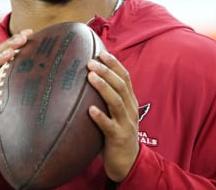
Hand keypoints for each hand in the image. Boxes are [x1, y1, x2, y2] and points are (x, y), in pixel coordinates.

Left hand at [87, 50, 139, 181]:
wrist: (128, 163)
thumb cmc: (116, 135)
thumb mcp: (115, 114)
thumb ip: (106, 99)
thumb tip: (85, 79)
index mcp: (130, 102)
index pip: (125, 77)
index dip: (114, 64)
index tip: (101, 52)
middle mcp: (130, 110)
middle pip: (121, 85)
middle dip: (107, 71)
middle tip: (91, 62)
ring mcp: (125, 124)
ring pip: (117, 102)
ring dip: (103, 88)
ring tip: (90, 77)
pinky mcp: (118, 138)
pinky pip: (109, 126)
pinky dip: (100, 117)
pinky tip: (90, 110)